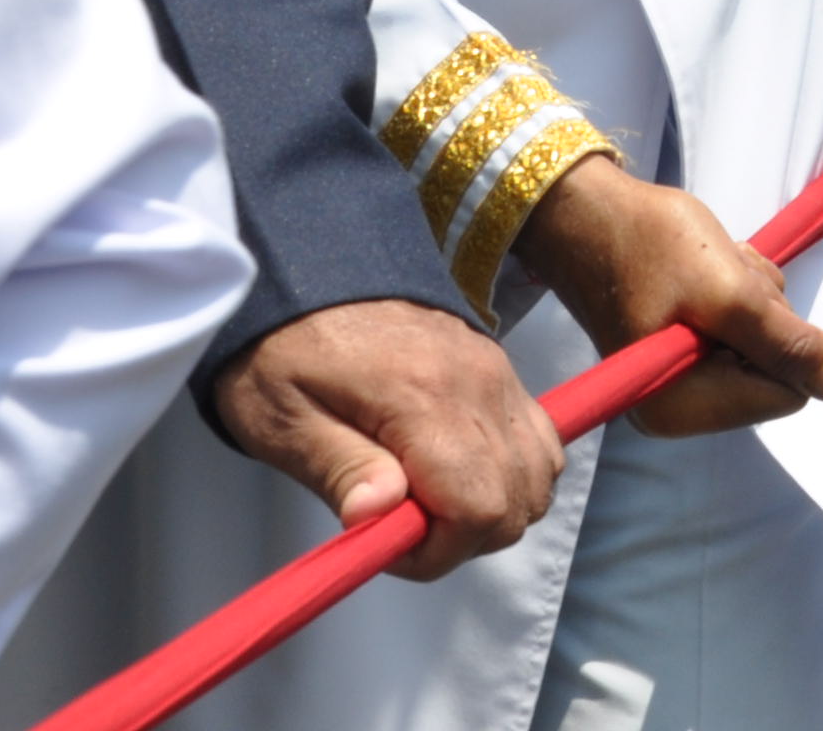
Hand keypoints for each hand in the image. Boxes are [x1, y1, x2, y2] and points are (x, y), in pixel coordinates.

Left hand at [210, 298, 562, 580]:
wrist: (311, 270)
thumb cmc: (281, 351)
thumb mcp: (282, 418)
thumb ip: (339, 468)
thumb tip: (378, 516)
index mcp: (423, 400)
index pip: (479, 507)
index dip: (440, 552)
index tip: (389, 547)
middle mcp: (479, 386)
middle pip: (520, 500)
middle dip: (467, 537)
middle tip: (404, 529)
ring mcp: (499, 374)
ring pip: (541, 474)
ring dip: (494, 508)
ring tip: (428, 504)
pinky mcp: (501, 369)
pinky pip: (540, 441)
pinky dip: (512, 474)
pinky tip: (456, 473)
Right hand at [513, 157, 822, 435]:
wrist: (589, 213)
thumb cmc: (654, 245)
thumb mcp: (731, 292)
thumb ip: (787, 344)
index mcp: (684, 409)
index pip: (787, 391)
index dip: (781, 339)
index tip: (740, 298)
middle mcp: (678, 410)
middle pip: (774, 370)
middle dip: (763, 317)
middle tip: (720, 278)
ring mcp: (677, 383)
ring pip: (762, 343)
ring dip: (750, 298)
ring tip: (705, 271)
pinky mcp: (678, 355)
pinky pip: (739, 329)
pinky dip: (735, 295)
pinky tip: (701, 272)